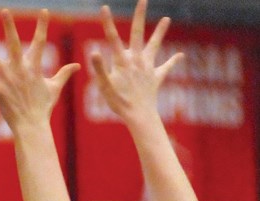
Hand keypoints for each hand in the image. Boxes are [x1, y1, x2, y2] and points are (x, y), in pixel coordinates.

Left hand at [0, 9, 78, 133]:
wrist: (33, 126)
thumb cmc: (43, 108)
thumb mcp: (55, 88)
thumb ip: (64, 74)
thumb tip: (78, 65)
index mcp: (34, 67)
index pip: (40, 42)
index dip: (42, 26)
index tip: (44, 11)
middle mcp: (20, 69)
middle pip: (14, 43)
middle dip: (9, 27)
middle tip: (4, 11)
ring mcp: (8, 79)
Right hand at [90, 0, 182, 123]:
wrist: (139, 115)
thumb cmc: (119, 102)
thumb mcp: (104, 87)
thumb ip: (99, 69)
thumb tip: (94, 52)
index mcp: (122, 61)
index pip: (112, 38)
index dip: (107, 22)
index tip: (104, 7)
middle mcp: (137, 60)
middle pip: (137, 34)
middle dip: (139, 16)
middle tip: (143, 0)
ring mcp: (148, 67)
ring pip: (155, 45)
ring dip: (160, 32)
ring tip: (167, 19)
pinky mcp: (156, 77)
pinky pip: (166, 67)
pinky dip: (173, 61)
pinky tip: (180, 55)